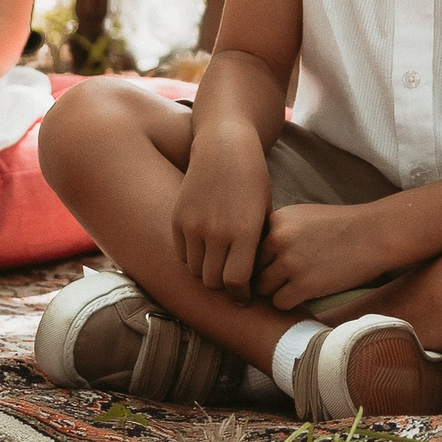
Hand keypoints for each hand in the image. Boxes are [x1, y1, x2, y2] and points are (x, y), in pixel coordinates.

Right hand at [172, 136, 273, 299]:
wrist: (225, 145)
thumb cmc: (252, 179)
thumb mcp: (264, 211)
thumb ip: (256, 246)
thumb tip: (251, 281)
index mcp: (245, 232)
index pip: (237, 282)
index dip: (241, 295)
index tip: (244, 296)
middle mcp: (217, 232)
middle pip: (213, 282)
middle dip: (223, 286)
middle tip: (230, 280)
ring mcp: (194, 225)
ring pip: (195, 271)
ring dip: (206, 272)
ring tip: (217, 263)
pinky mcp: (178, 218)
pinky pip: (182, 254)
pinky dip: (192, 257)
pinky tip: (203, 247)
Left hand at [252, 202, 391, 309]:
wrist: (376, 234)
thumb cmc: (343, 226)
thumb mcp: (305, 216)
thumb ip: (279, 231)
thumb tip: (254, 255)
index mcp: (277, 219)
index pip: (250, 247)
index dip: (261, 258)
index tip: (275, 263)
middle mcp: (278, 239)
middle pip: (252, 269)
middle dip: (265, 276)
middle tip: (285, 278)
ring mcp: (290, 262)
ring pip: (263, 288)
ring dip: (277, 290)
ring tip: (297, 285)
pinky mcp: (304, 285)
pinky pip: (280, 302)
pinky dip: (291, 302)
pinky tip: (306, 293)